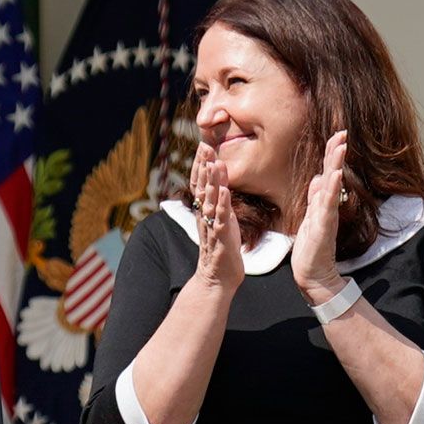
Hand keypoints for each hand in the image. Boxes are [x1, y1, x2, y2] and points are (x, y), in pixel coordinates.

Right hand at [185, 140, 246, 295]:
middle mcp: (205, 216)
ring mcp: (212, 227)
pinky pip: (220, 219)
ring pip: (210, 201)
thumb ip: (220, 203)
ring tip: (215, 162)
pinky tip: (223, 191)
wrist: (218, 278)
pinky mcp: (221, 238)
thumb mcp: (221, 221)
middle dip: (204, 166)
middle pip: (202, 187)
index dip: (201, 165)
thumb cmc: (222, 248)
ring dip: (212, 181)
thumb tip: (222, 183)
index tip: (204, 145)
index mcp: (205, 211)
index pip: (200, 183)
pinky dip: (221, 204)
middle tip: (205, 145)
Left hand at [286, 128, 351, 305]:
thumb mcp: (310, 217)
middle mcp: (327, 206)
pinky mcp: (323, 227)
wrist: (312, 273)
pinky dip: (331, 189)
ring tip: (340, 147)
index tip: (337, 134)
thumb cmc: (312, 247)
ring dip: (336, 166)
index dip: (331, 154)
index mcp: (322, 202)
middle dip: (336, 153)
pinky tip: (334, 176)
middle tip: (342, 133)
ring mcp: (327, 216)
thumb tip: (318, 178)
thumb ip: (315, 198)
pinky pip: (328, 205)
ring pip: (332, 186)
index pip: (328, 172)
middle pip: (333, 174)